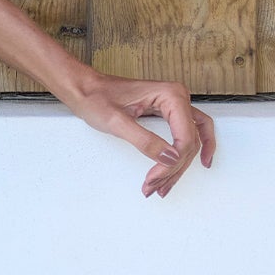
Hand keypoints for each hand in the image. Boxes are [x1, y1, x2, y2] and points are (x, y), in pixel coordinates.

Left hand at [61, 69, 215, 197]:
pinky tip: (190, 164)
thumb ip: (144, 140)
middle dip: (173, 168)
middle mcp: (177, 98)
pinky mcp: (167, 112)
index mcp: (170, 95)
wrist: (83, 88)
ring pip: (191, 141)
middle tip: (156, 185)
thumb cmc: (95, 97)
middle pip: (190, 142)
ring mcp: (173, 105)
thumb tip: (170, 158)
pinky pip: (187, 135)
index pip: (185, 138)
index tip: (155, 177)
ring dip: (180, 165)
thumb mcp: (116, 122)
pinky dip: (187, 152)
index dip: (172, 163)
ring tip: (163, 185)